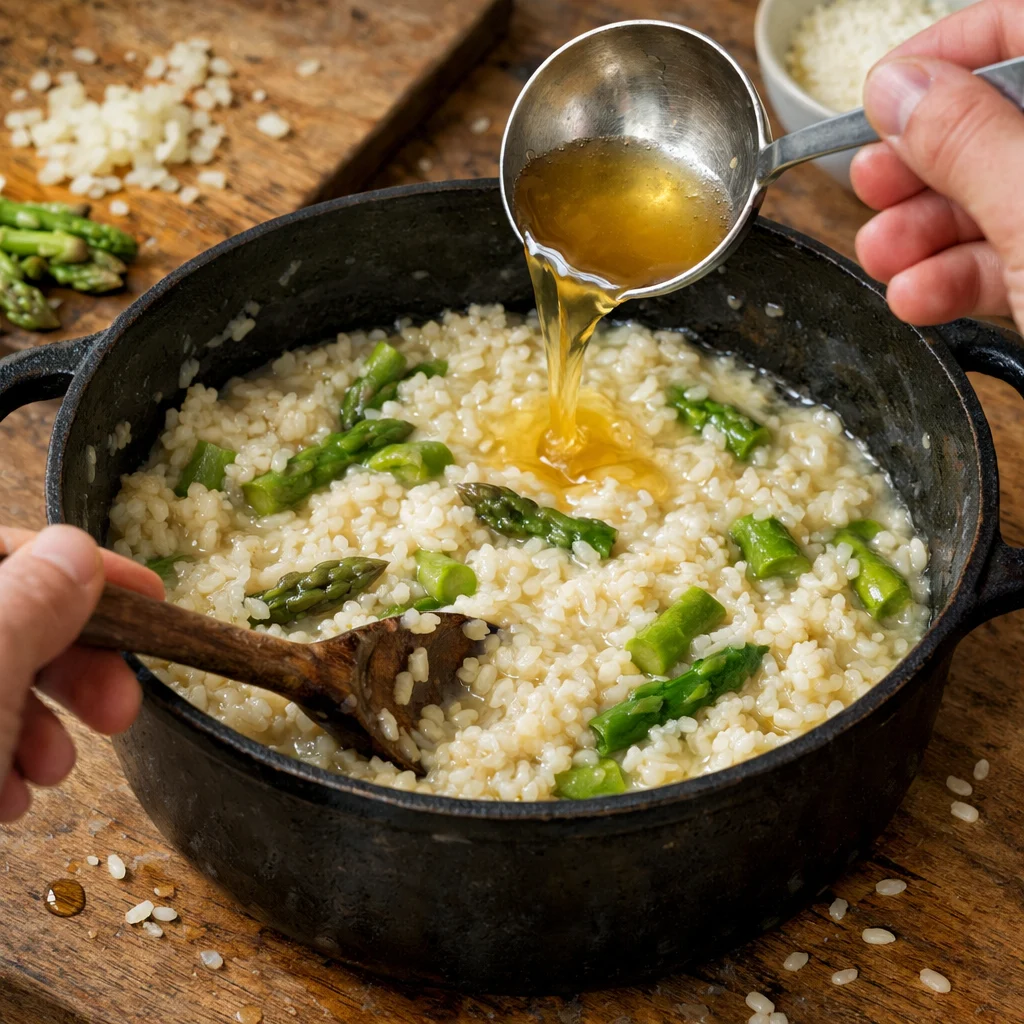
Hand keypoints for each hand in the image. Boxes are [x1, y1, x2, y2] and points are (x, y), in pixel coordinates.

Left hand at [0, 525, 162, 821]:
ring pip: (1, 683)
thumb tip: (78, 551)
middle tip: (121, 706)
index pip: (12, 550)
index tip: (152, 594)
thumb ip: (30, 603)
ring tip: (55, 771)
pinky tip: (11, 799)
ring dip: (46, 727)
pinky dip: (5, 766)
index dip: (85, 566)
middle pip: (18, 620)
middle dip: (79, 666)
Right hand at [851, 0, 1023, 327]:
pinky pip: (1008, 256)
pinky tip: (918, 297)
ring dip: (920, 231)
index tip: (881, 98)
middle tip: (870, 184)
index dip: (944, 54)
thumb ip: (965, 141)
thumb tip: (896, 88)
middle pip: (994, 119)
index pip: (1021, 24)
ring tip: (882, 257)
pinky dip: (954, 278)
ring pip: (993, 195)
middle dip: (919, 162)